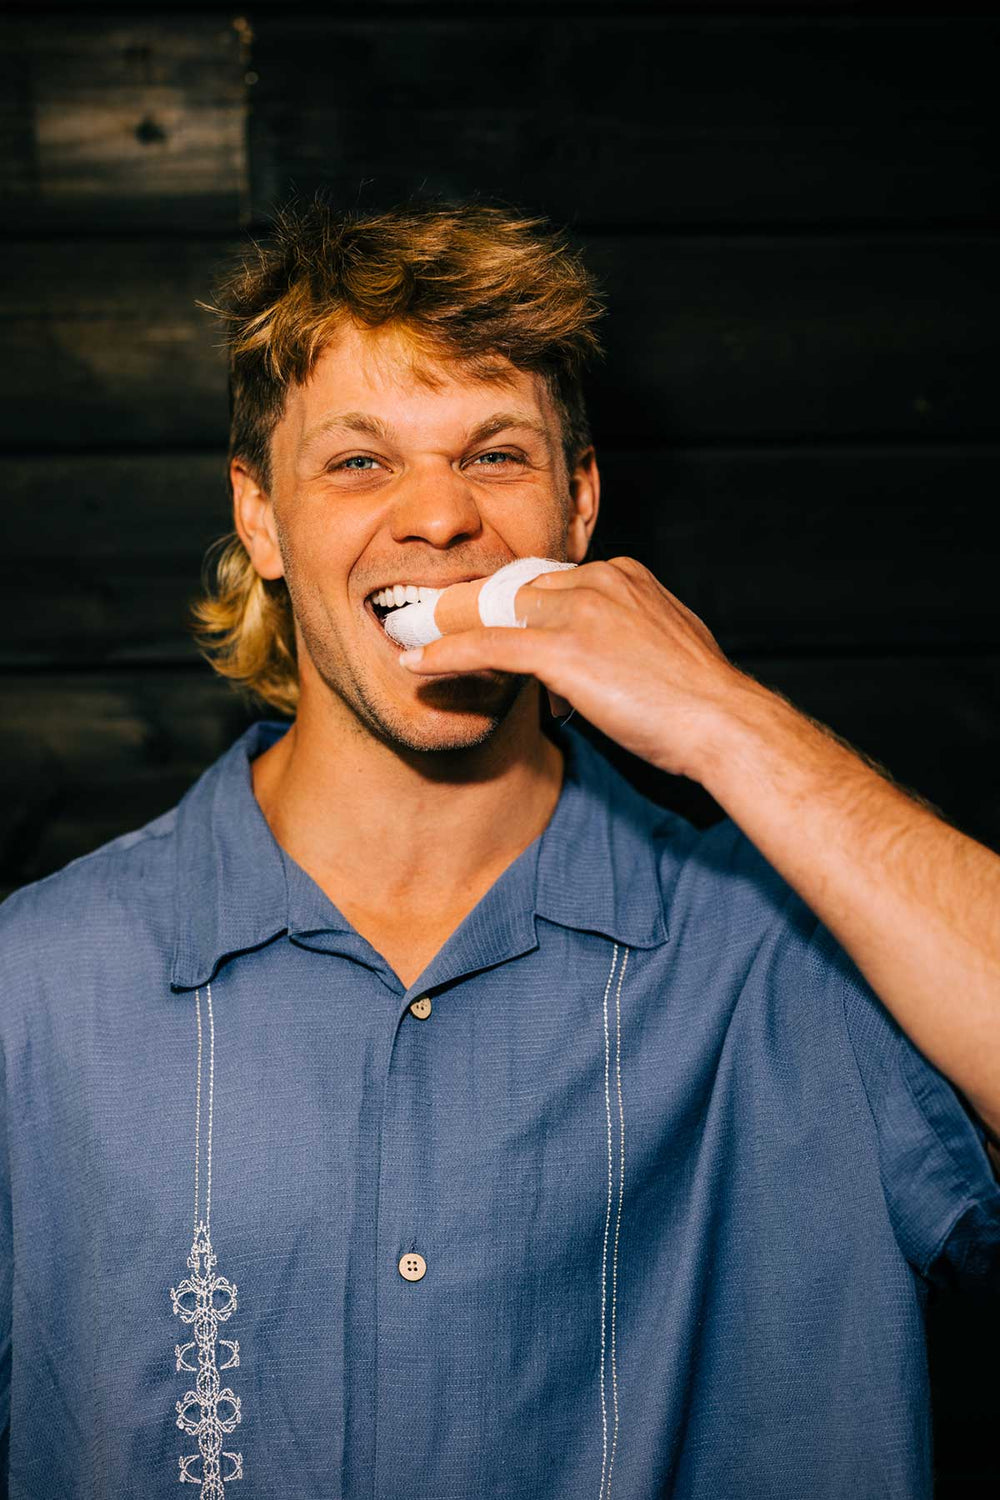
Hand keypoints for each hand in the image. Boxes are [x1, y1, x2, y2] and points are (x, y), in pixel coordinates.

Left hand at [397, 556, 753, 780]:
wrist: (720, 721)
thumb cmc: (699, 698)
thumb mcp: (664, 646)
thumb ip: (627, 636)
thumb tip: (603, 657)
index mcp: (623, 576)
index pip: (548, 581)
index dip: (512, 608)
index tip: (484, 621)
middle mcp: (597, 582)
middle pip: (513, 590)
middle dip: (471, 609)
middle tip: (428, 622)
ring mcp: (578, 613)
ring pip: (493, 613)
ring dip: (446, 627)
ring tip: (409, 637)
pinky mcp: (562, 650)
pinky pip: (487, 647)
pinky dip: (445, 654)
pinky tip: (414, 665)